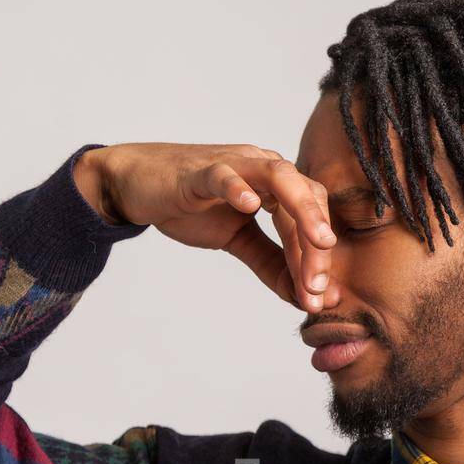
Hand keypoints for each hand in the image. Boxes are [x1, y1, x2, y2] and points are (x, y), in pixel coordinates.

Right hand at [74, 143, 336, 311]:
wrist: (140, 186)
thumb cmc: (193, 206)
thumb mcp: (239, 241)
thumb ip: (273, 266)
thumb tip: (307, 298)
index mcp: (277, 185)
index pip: (312, 218)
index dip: (319, 259)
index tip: (322, 298)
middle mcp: (263, 167)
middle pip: (307, 197)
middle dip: (317, 245)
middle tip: (319, 288)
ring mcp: (234, 164)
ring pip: (279, 178)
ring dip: (303, 211)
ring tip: (319, 242)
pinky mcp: (199, 171)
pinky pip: (223, 174)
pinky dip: (237, 187)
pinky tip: (250, 206)